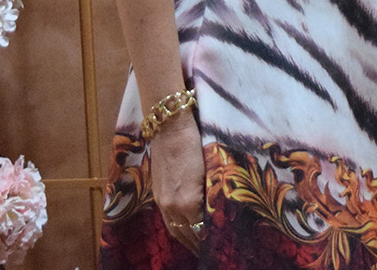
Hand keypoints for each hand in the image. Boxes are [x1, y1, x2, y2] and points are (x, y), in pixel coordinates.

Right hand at [144, 110, 206, 251]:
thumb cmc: (194, 142)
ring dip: (186, 239)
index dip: (209, 239)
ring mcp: (162, 200)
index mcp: (188, 201)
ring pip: (174, 229)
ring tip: (197, 245)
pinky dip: (176, 227)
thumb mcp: (209, 168)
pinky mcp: (157, 193)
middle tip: (210, 251)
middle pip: (186, 234)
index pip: (200, 230)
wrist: (169, 126)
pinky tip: (183, 228)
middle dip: (197, 245)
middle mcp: (172, 206)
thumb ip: (211, 193)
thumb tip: (217, 210)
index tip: (219, 246)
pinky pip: (166, 218)